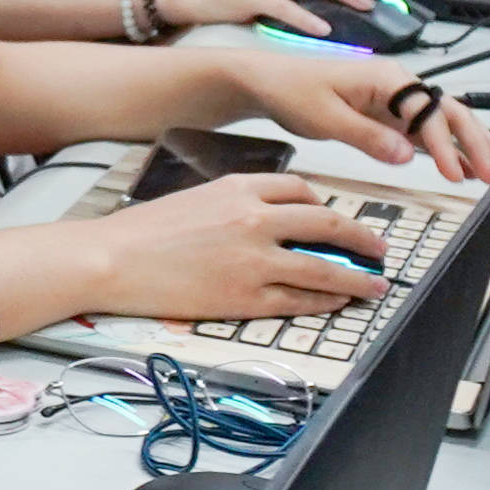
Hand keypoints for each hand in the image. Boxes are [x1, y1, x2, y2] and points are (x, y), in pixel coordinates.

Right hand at [91, 172, 391, 321]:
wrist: (111, 259)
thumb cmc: (142, 233)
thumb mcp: (195, 199)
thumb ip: (235, 203)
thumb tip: (268, 217)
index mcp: (240, 188)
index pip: (302, 191)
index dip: (328, 208)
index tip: (337, 220)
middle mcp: (255, 219)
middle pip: (328, 225)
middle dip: (362, 240)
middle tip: (379, 250)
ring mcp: (254, 259)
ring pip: (324, 266)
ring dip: (357, 277)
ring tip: (375, 284)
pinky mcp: (246, 296)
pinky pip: (301, 298)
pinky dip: (326, 300)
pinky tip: (338, 301)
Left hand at [249, 55, 489, 182]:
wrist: (270, 82)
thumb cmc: (292, 88)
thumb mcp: (325, 116)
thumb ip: (366, 136)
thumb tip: (404, 155)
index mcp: (388, 78)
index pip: (431, 112)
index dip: (446, 145)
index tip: (456, 172)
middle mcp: (399, 86)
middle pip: (452, 113)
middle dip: (479, 143)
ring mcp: (397, 101)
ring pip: (447, 123)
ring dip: (474, 146)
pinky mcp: (389, 116)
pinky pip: (428, 133)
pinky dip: (449, 150)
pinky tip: (465, 166)